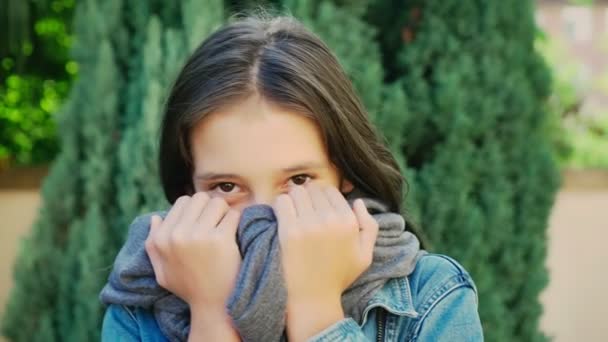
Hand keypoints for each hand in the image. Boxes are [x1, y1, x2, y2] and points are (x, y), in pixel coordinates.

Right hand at [144, 192, 240, 308]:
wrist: (213, 304)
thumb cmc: (189, 287)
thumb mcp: (162, 270)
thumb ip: (153, 244)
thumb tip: (155, 218)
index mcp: (162, 239)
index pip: (181, 202)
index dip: (195, 210)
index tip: (203, 224)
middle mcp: (177, 235)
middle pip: (199, 198)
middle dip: (210, 207)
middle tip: (216, 223)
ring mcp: (199, 236)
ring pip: (217, 202)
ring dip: (224, 213)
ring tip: (225, 228)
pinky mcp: (221, 239)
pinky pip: (233, 214)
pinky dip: (236, 222)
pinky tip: (234, 235)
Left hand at [272, 183, 378, 340]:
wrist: (313, 298)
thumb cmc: (338, 276)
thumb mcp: (365, 255)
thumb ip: (370, 226)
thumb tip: (358, 202)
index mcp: (349, 222)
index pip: (331, 191)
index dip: (322, 198)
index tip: (315, 210)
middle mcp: (331, 220)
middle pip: (313, 189)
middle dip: (307, 198)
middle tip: (302, 212)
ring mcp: (309, 225)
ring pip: (297, 192)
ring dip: (293, 200)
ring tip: (292, 213)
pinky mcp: (289, 232)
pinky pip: (282, 201)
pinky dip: (280, 205)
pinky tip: (282, 216)